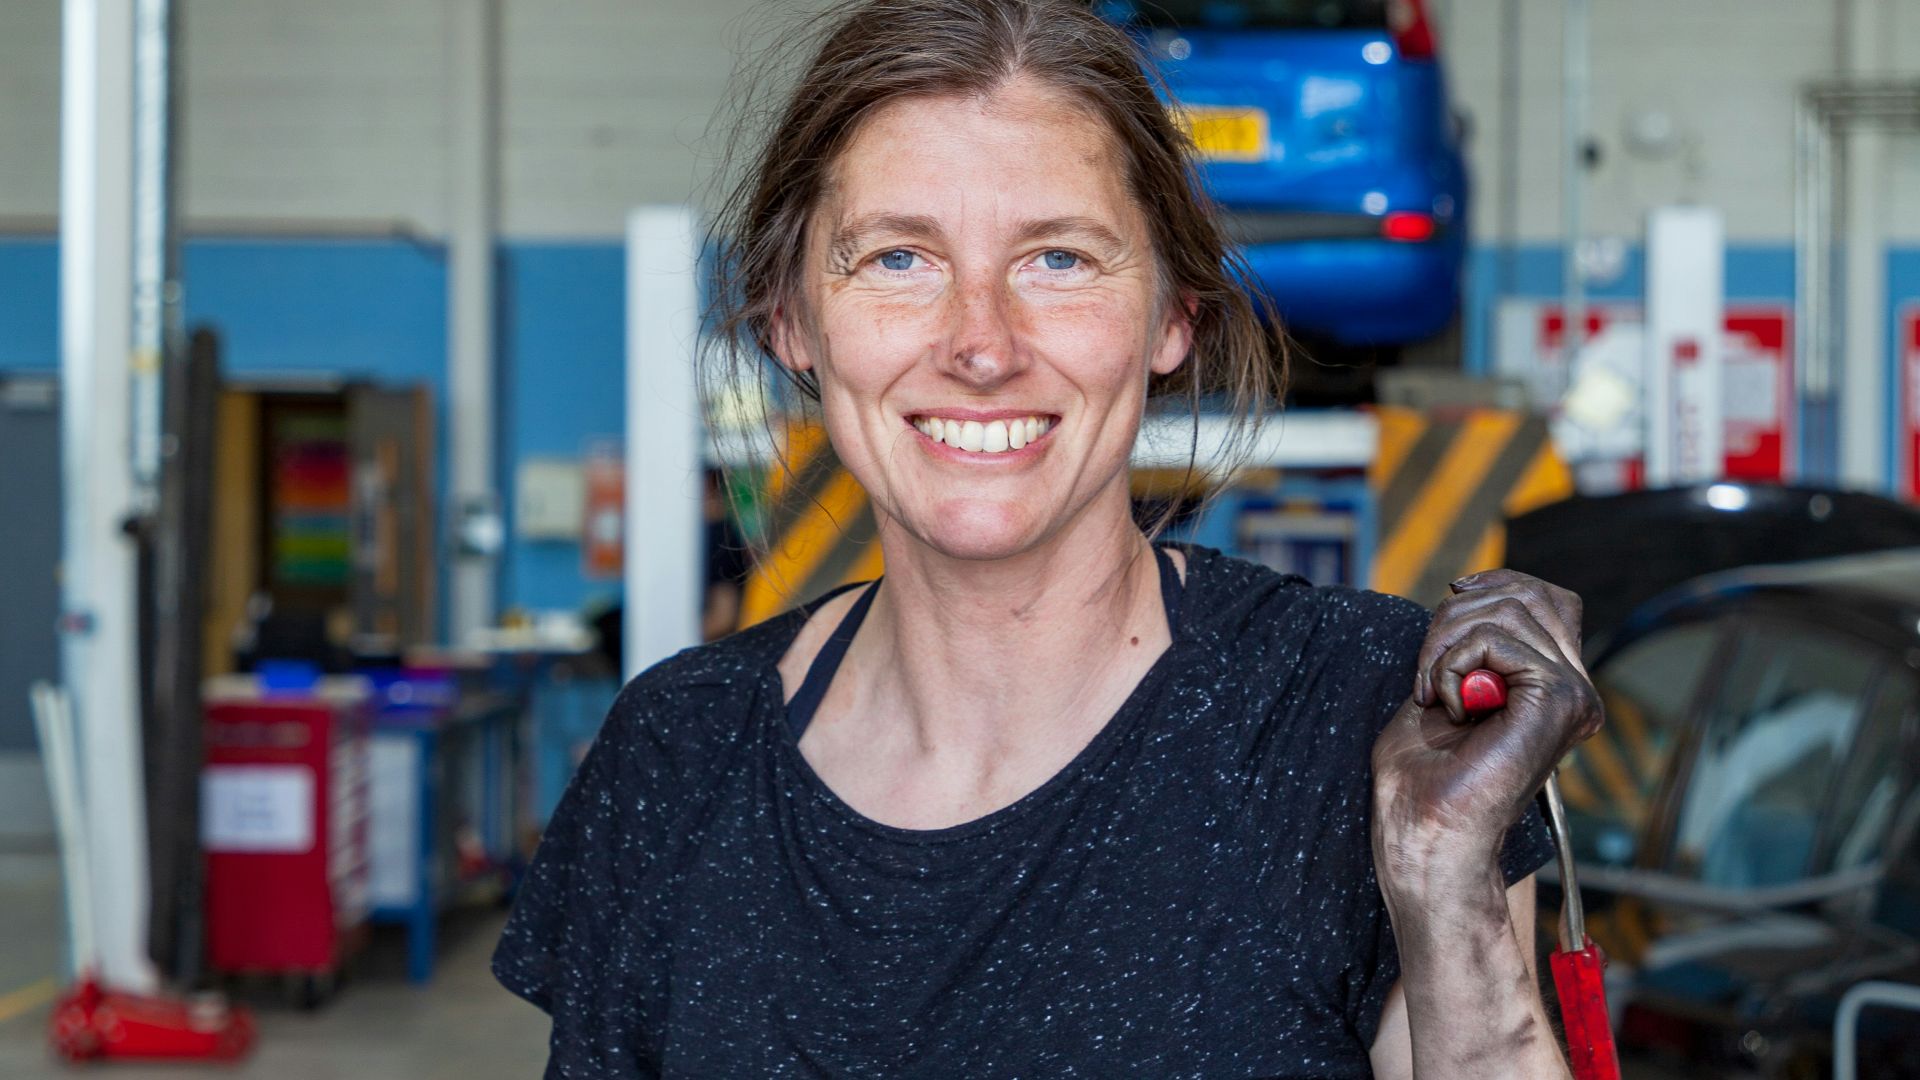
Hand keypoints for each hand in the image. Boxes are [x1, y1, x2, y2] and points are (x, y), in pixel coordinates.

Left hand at [1371, 569, 1603, 879]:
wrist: (1426, 831)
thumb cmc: (1421, 776)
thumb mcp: (1442, 685)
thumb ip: (1470, 641)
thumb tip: (1473, 591)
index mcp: (1552, 687)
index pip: (1545, 598)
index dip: (1493, 586)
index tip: (1448, 608)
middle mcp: (1573, 689)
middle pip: (1526, 594)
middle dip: (1455, 616)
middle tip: (1426, 673)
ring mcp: (1573, 693)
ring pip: (1509, 609)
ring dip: (1445, 644)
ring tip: (1433, 692)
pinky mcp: (1559, 698)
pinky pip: (1494, 639)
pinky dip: (1451, 664)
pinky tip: (1447, 707)